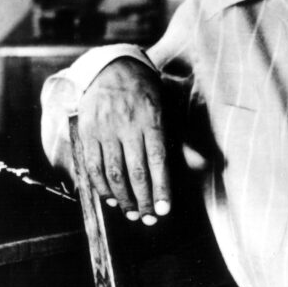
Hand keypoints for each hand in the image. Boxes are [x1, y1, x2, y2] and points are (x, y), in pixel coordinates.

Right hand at [74, 58, 170, 223]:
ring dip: (123, 199)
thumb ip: (179, 137)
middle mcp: (126, 125)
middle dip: (144, 201)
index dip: (161, 188)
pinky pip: (92, 166)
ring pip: (113, 173)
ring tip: (132, 213)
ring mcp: (104, 129)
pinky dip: (101, 187)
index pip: (158, 161)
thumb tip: (200, 165)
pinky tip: (110, 198)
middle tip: (150, 219)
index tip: (165, 210)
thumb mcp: (166, 106)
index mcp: (151, 118)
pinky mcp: (86, 132)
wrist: (110, 67)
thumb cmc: (145, 90)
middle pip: (136, 172)